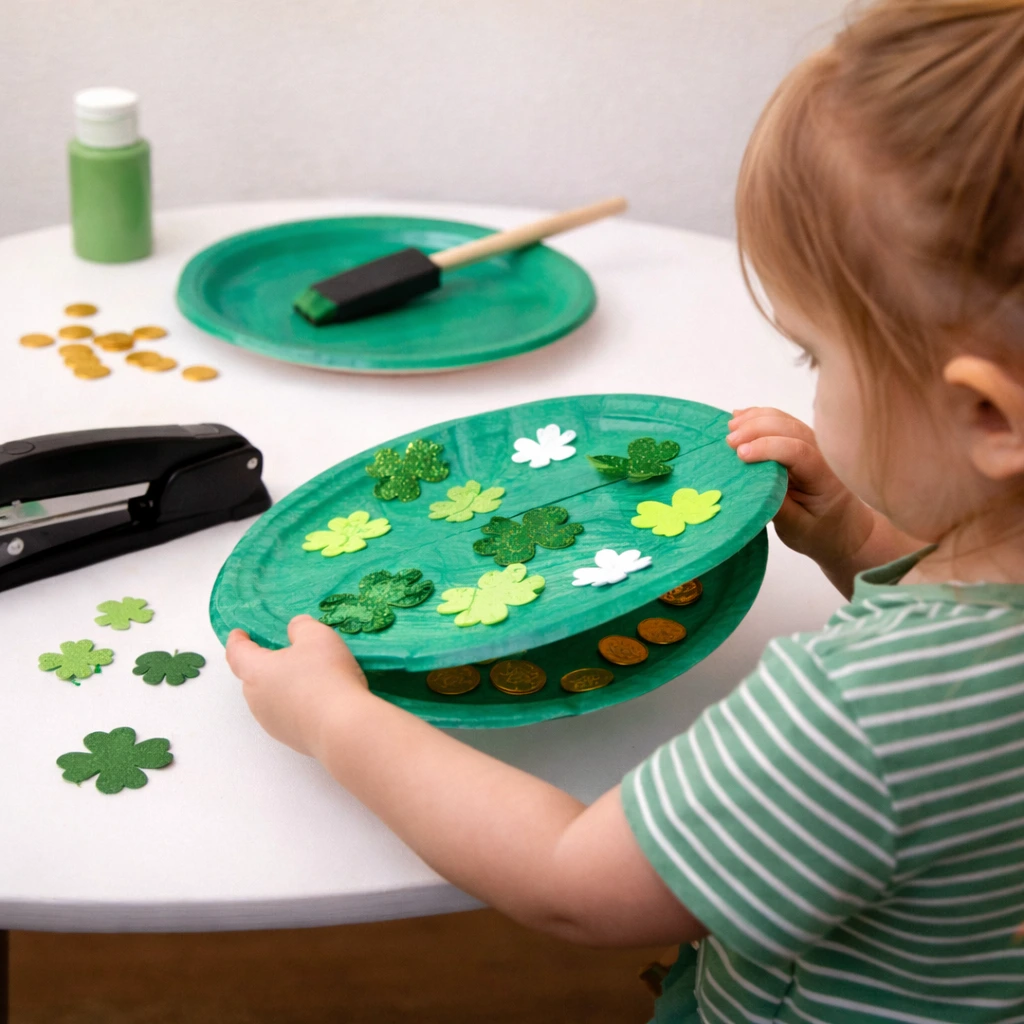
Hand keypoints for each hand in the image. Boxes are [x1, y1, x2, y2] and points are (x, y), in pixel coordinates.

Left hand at [225, 615, 370, 756]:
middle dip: (266, 665)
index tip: (239, 634)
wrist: (343, 727)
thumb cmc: (325, 674)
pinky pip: (289, 715)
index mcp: (256, 672)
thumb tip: (294, 630)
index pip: (237, 653)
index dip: (237, 641)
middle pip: (254, 677)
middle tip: (286, 654)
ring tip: (308, 678)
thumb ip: (301, 626)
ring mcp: (272, 723)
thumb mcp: (317, 635)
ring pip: (271, 698)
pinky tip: (320, 701)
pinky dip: (298, 705)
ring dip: (283, 687)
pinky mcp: (291, 739)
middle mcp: (257, 700)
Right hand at [726, 407, 875, 575]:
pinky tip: (740, 417)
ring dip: (755, 419)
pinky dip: (759, 417)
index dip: (768, 448)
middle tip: (729, 441)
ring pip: (785, 420)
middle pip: (790, 428)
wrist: (844, 530)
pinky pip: (782, 422)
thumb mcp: (797, 528)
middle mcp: (823, 454)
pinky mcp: (802, 443)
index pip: (798, 452)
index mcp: (825, 478)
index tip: (740, 455)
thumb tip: (750, 485)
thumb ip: (777, 506)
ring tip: (730, 428)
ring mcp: (814, 445)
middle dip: (757, 429)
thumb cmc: (821, 532)